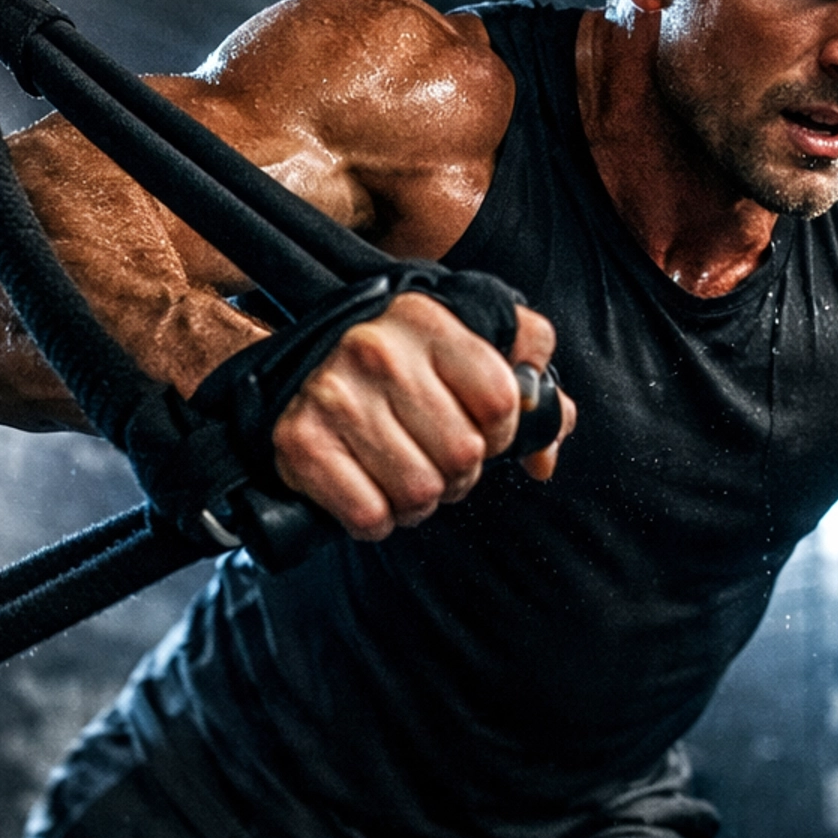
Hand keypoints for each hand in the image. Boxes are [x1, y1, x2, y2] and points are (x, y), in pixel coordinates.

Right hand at [271, 292, 574, 537]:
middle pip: (464, 455)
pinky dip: (375, 518)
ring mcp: (333, 397)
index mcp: (424, 319)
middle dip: (458, 473)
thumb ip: (528, 378)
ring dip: (417, 500)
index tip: (478, 430)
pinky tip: (366, 489)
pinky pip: (369, 516)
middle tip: (431, 456)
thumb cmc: (394, 368)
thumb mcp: (463, 345)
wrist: (290, 374)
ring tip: (399, 473)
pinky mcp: (299, 444)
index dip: (500, 433)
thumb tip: (547, 452)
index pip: (501, 402)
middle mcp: (376, 350)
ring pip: (420, 493)